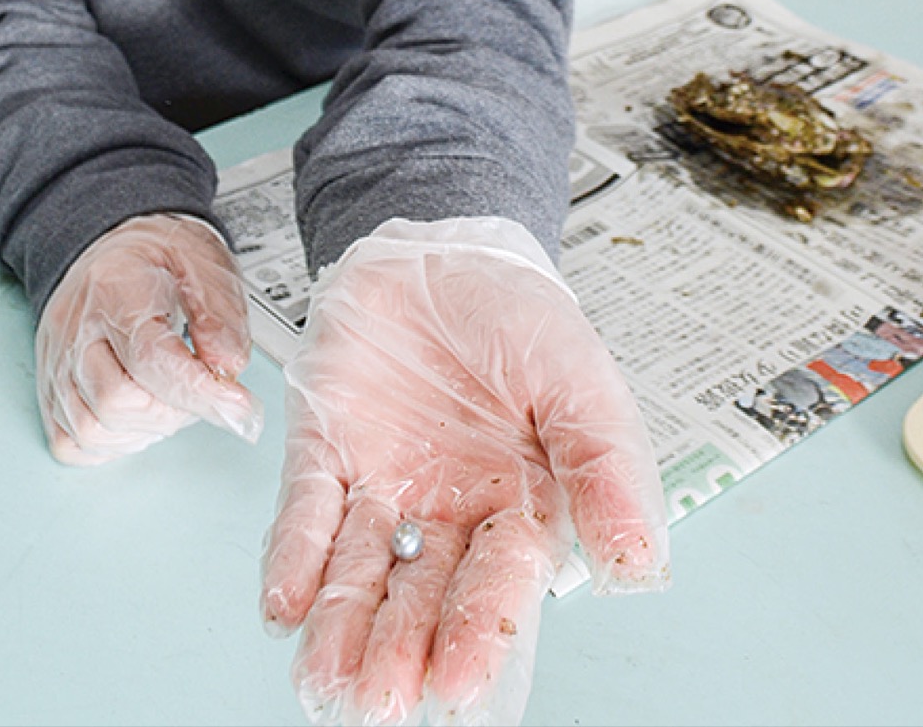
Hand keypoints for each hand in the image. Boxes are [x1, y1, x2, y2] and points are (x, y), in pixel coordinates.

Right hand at [35, 213, 262, 464]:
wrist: (109, 246)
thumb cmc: (155, 255)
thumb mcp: (203, 262)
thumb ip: (220, 313)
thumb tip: (228, 365)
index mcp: (114, 288)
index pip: (150, 357)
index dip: (198, 391)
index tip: (238, 406)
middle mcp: (74, 329)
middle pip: (117, 402)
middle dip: (173, 411)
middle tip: (200, 389)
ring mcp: (55, 362)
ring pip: (92, 430)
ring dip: (145, 430)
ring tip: (170, 398)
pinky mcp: (47, 389)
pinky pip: (71, 443)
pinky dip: (112, 444)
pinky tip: (138, 418)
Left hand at [261, 218, 667, 725]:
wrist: (443, 241)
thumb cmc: (519, 313)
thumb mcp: (579, 378)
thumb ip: (604, 468)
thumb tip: (639, 567)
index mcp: (521, 503)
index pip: (499, 584)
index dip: (479, 634)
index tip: (458, 685)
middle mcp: (448, 507)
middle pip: (423, 594)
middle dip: (400, 648)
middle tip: (380, 702)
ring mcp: (384, 479)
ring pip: (361, 569)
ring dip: (341, 625)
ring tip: (324, 678)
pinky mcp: (326, 446)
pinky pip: (307, 509)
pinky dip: (294, 555)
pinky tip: (283, 602)